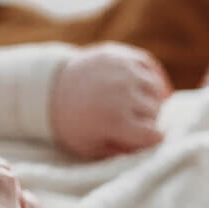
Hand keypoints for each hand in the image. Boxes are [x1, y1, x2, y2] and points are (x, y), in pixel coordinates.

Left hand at [49, 44, 171, 159]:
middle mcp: (123, 93)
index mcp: (115, 120)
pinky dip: (153, 78)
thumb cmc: (73, 124)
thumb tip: (151, 150)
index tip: (142, 139)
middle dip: (148, 120)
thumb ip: (122, 152)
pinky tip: (145, 89)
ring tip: (137, 106)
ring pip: (157, 89)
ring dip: (152, 99)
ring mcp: (124, 70)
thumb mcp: (91, 148)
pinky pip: (151, 67)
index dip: (150, 140)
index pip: (154, 135)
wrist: (51, 89)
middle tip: (132, 122)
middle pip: (156, 112)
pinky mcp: (123, 55)